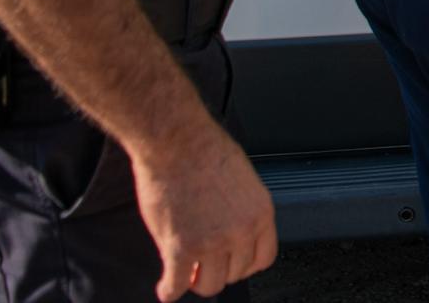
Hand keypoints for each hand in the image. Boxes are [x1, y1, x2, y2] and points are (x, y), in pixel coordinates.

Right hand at [130, 116, 277, 300]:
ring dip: (196, 281)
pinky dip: (169, 290)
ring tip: (185, 272)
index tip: (233, 263)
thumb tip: (234, 228)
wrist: (176, 140)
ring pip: (209, 285)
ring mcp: (211, 243)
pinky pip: (176, 286)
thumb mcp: (242, 178)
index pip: (263, 258)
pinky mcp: (180, 249)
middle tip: (203, 262)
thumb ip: (242, 208)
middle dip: (219, 269)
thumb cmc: (205, 149)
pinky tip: (166, 286)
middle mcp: (240, 231)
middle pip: (235, 274)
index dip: (245, 264)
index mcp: (260, 212)